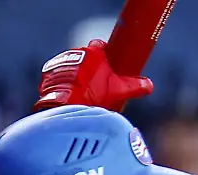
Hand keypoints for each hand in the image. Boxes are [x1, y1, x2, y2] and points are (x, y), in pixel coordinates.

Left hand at [35, 40, 153, 111]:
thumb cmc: (93, 96)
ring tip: (84, 91)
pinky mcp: (48, 71)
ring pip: (72, 65)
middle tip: (99, 83)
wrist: (65, 106)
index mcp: (93, 53)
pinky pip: (59, 73)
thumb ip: (135, 86)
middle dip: (92, 67)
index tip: (110, 65)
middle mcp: (75, 53)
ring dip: (77, 74)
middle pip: (86, 56)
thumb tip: (149, 85)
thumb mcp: (119, 91)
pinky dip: (64, 81)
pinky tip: (70, 93)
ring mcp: (60, 61)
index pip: (100, 46)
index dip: (106, 55)